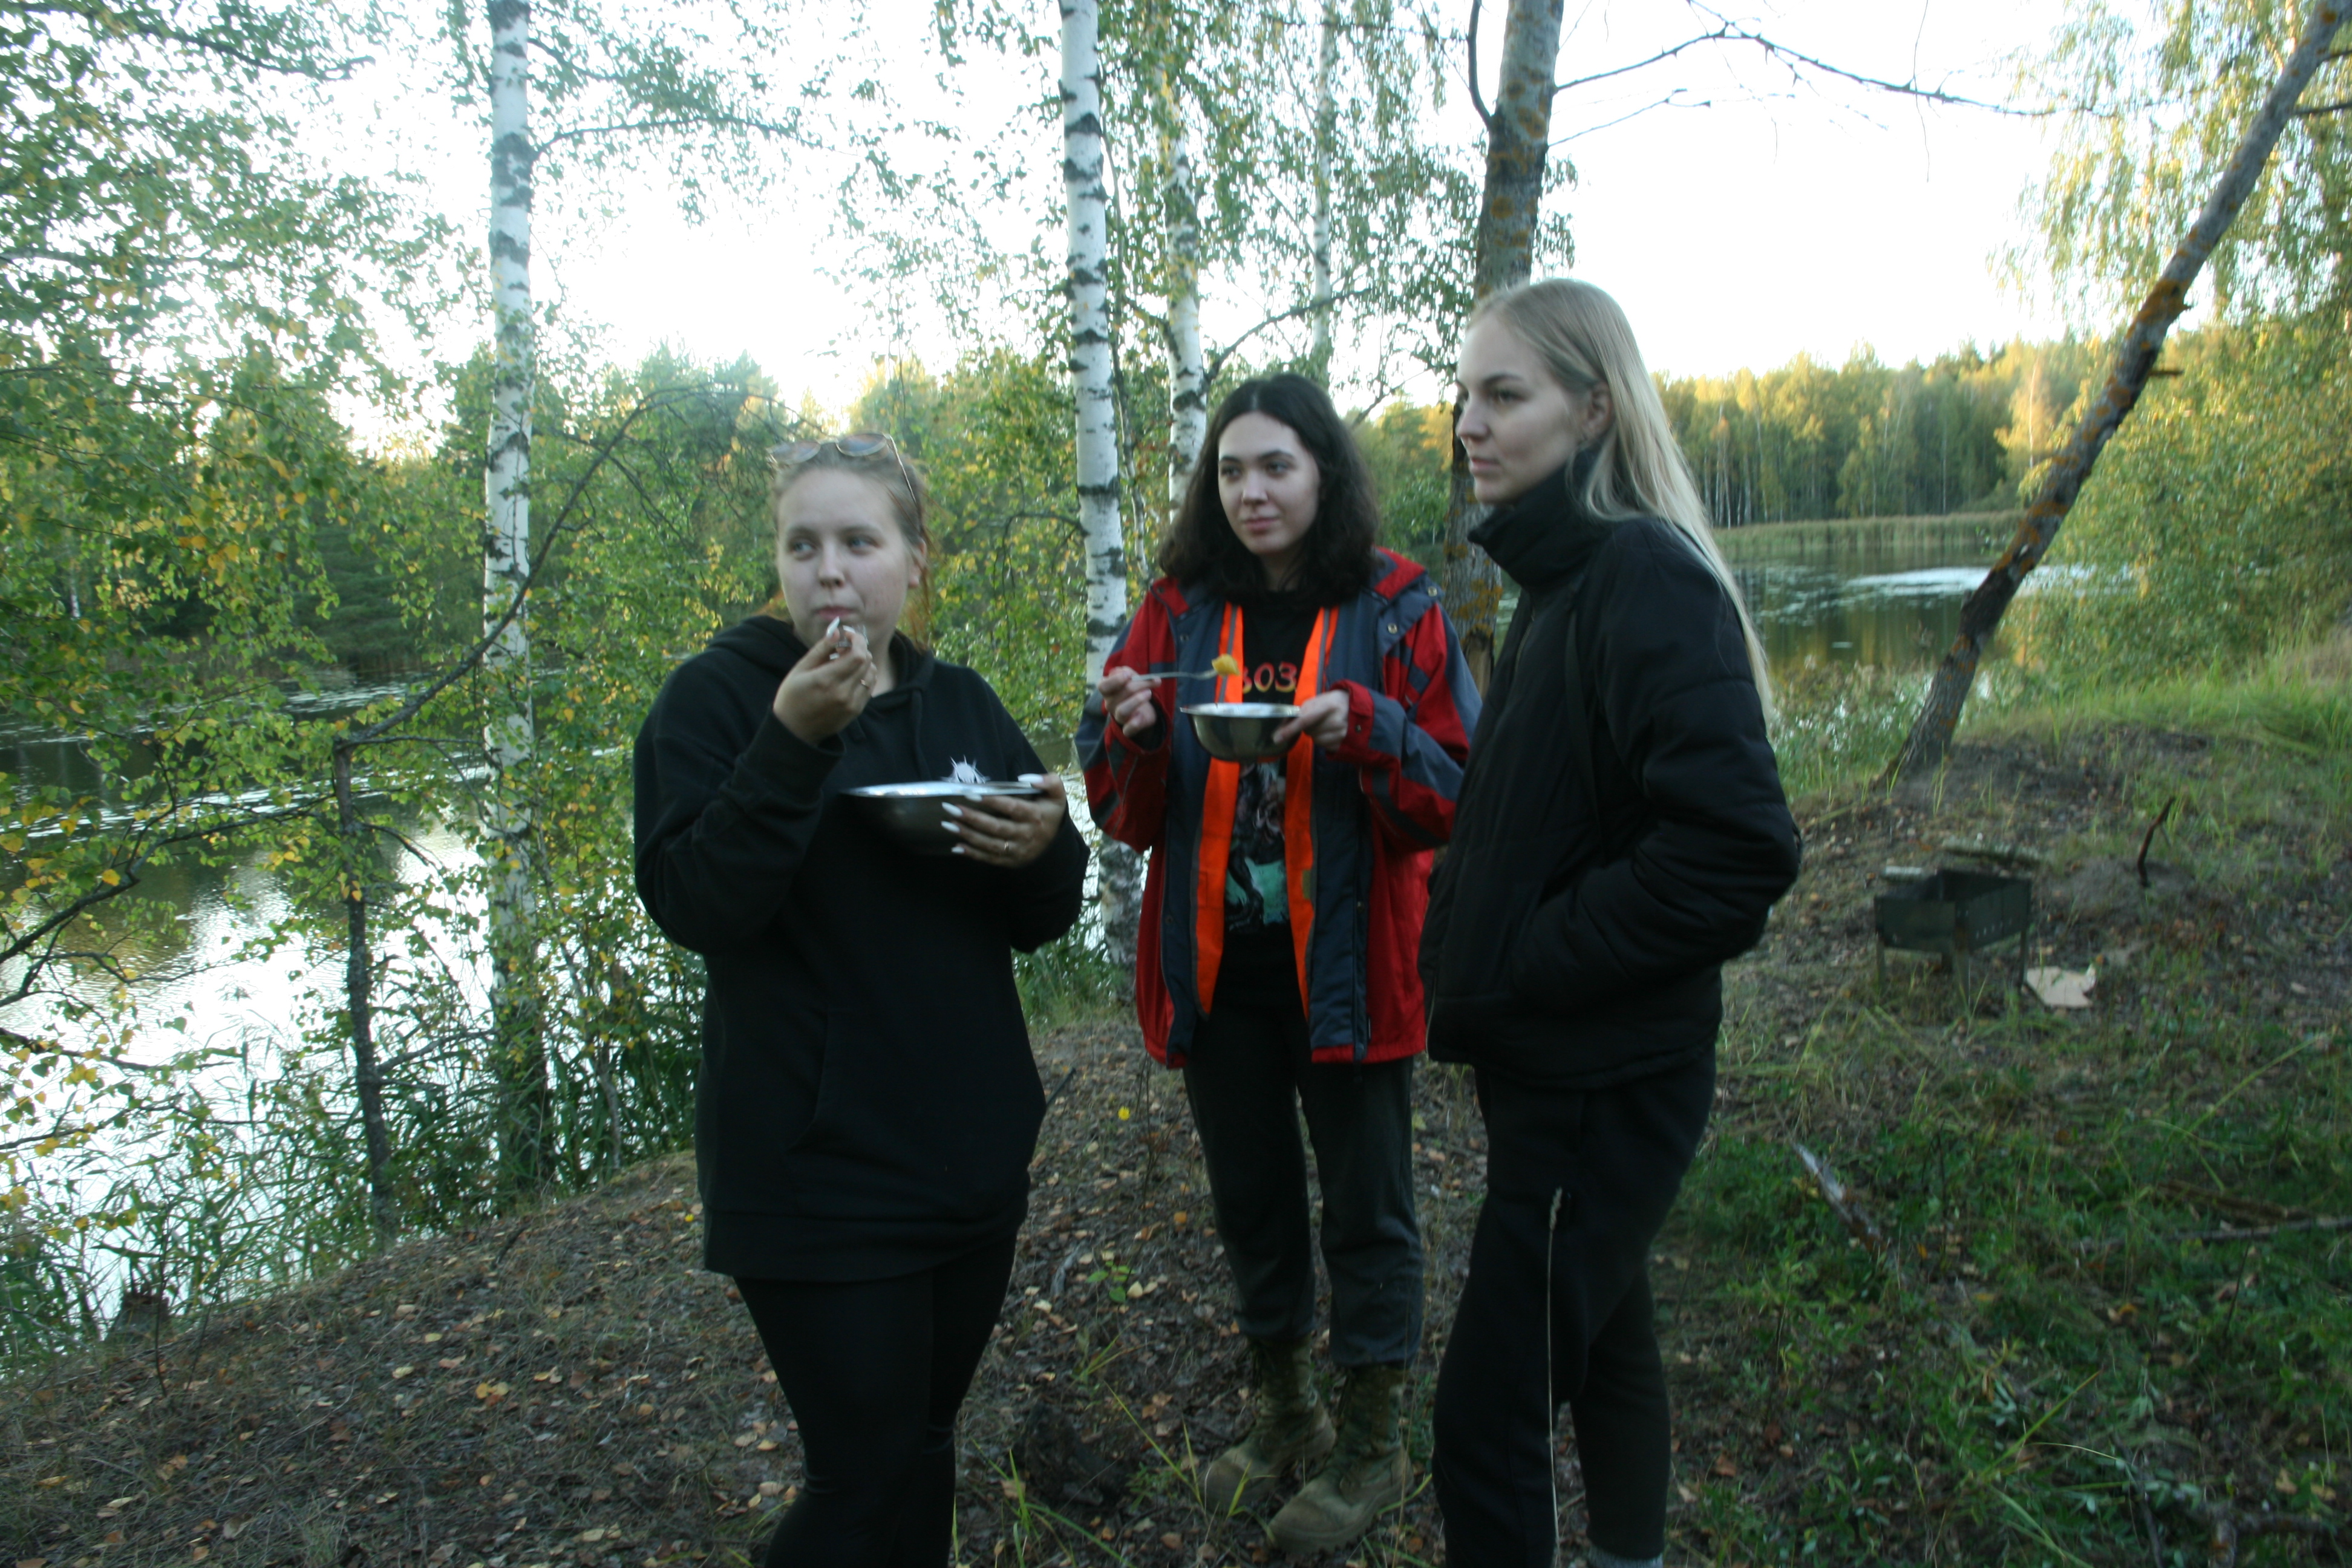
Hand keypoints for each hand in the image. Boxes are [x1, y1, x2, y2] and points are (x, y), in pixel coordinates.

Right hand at [772, 621, 875, 741]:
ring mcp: (852, 704)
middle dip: (859, 649)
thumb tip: (837, 632)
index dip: (858, 641)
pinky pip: (869, 687)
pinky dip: (864, 676)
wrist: (794, 730)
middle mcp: (843, 693)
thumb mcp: (800, 670)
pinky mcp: (855, 711)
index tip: (849, 635)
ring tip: (846, 662)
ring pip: (871, 673)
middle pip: (866, 662)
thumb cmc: (792, 697)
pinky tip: (850, 675)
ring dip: (863, 662)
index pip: (858, 655)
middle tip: (844, 648)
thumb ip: (821, 650)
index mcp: (827, 680)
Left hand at [944, 773, 1068, 867]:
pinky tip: (956, 847)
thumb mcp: (1056, 795)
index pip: (1012, 808)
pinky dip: (972, 854)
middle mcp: (1026, 835)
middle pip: (996, 827)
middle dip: (972, 818)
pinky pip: (990, 859)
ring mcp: (1018, 851)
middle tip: (951, 808)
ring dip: (968, 835)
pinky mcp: (1011, 862)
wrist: (1056, 843)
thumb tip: (1025, 779)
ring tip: (948, 824)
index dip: (991, 802)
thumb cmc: (1049, 812)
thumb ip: (1049, 782)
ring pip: (990, 844)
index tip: (970, 794)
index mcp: (1036, 816)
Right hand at [1098, 665, 1160, 739]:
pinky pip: (1127, 729)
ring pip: (1122, 711)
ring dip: (1137, 700)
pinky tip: (1141, 715)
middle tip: (1152, 681)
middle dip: (1138, 685)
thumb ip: (1128, 673)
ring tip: (1149, 693)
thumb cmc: (1135, 691)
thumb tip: (1125, 672)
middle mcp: (1110, 704)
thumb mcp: (1133, 678)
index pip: (1103, 686)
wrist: (1144, 710)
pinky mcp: (1127, 729)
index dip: (1115, 680)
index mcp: (1108, 690)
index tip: (1129, 675)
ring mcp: (1118, 717)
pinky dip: (1135, 723)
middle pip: (1119, 695)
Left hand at [1272, 689, 1348, 749]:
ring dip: (1316, 733)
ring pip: (1315, 739)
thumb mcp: (1323, 698)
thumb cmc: (1337, 701)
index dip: (1290, 729)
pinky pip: (1324, 745)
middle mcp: (1336, 722)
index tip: (1277, 737)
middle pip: (1308, 731)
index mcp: (1330, 706)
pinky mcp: (1342, 745)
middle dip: (1308, 726)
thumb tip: (1287, 722)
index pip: (1305, 720)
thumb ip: (1305, 708)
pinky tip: (1332, 731)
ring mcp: (1341, 735)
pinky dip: (1324, 739)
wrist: (1361, 709)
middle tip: (1318, 718)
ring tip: (1327, 724)